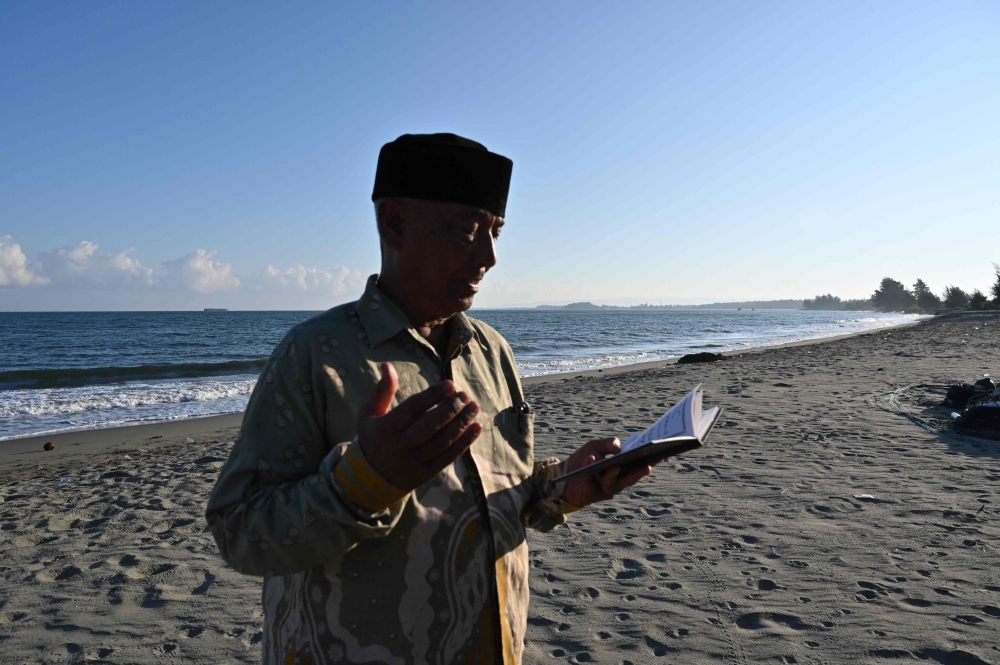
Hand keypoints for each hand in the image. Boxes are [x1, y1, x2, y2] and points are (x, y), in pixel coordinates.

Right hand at [357, 363, 481, 491]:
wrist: (371, 479)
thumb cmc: (373, 438)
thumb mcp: (368, 414)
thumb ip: (382, 391)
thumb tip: (387, 365)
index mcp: (386, 428)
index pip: (412, 409)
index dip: (432, 396)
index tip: (450, 385)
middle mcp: (401, 445)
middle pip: (429, 425)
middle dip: (450, 409)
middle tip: (464, 396)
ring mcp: (415, 460)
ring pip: (442, 441)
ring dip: (461, 424)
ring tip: (474, 407)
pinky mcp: (428, 472)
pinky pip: (449, 456)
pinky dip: (465, 442)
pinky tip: (476, 427)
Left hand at [563, 437, 654, 508]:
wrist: (564, 473)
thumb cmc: (585, 458)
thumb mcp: (597, 445)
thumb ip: (609, 443)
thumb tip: (619, 448)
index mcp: (622, 469)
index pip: (639, 466)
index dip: (650, 462)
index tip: (661, 455)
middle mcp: (617, 482)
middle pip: (630, 478)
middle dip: (638, 472)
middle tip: (647, 465)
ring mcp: (605, 489)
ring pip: (613, 483)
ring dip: (613, 474)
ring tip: (614, 465)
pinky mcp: (591, 494)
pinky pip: (591, 482)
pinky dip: (590, 469)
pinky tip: (590, 459)